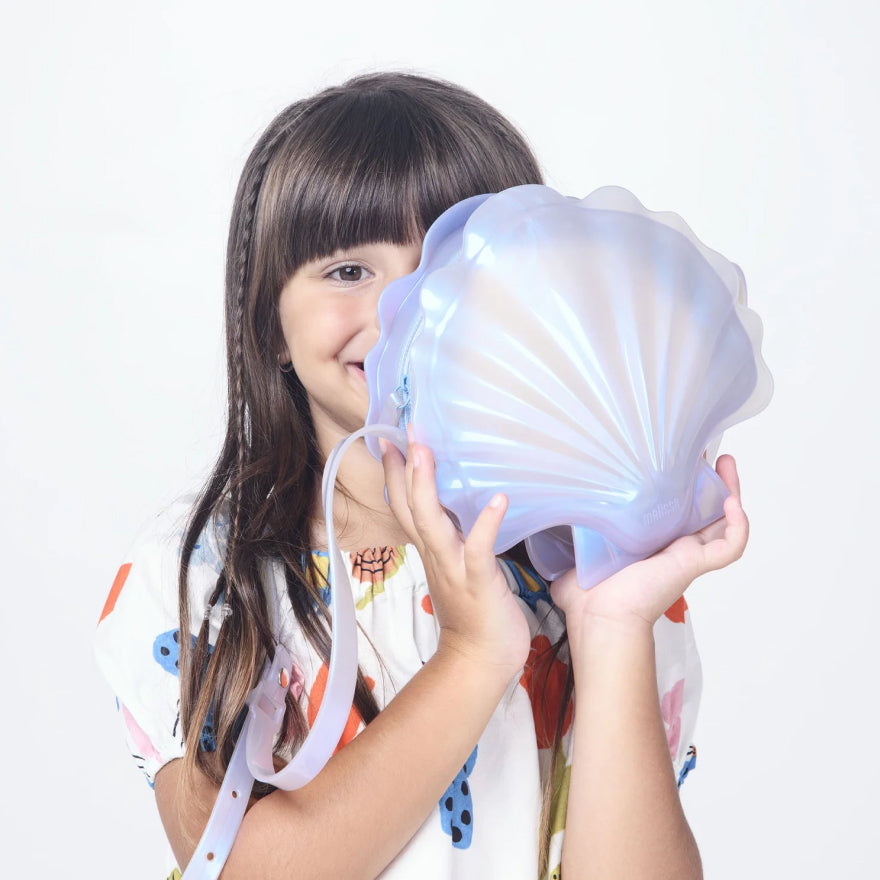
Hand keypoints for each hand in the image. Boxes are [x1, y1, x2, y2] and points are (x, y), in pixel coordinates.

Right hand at [379, 432, 530, 677]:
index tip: (391, 441)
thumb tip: (459, 508)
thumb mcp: (458, 568)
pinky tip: (499, 499)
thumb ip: (453, 539)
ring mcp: (454, 568)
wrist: (480, 661)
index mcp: (432, 550)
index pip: (404, 507)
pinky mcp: (479, 581)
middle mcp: (436, 555)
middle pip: (410, 508)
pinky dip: (486, 523)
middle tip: (403, 433)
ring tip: (425, 452)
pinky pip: (479, 548)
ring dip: (426, 486)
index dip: (395, 475)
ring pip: (431, 523)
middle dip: (404, 470)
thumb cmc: (475, 613)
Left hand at [550, 455, 748, 630]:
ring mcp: (686, 554)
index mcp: (648, 540)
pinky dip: (739, 526)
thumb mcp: (576, 548)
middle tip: (708, 451)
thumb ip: (569, 529)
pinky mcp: (693, 564)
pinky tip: (732, 503)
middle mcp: (670, 545)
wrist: (598, 616)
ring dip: (731, 491)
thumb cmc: (585, 595)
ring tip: (726, 462)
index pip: (671, 507)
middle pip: (703, 509)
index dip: (678, 482)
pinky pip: (730, 547)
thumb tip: (550, 507)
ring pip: (724, 522)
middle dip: (709, 479)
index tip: (672, 454)